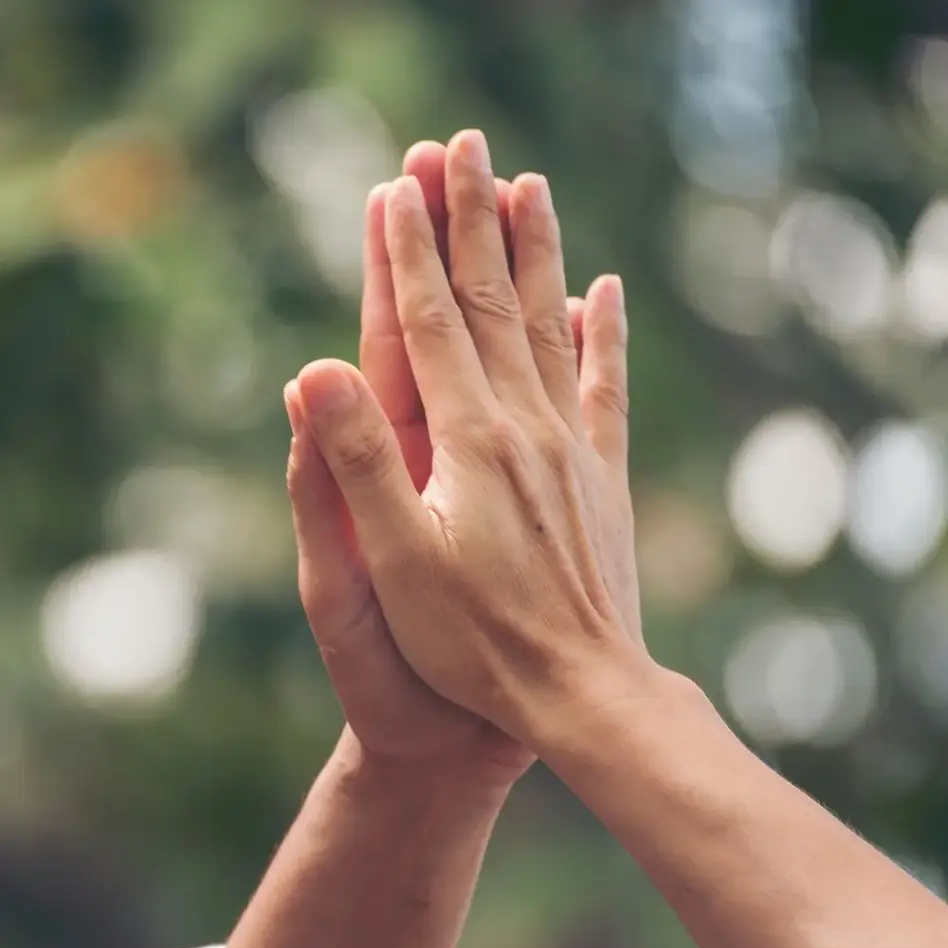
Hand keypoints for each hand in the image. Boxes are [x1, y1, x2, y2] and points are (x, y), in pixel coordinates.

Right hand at [293, 130, 644, 740]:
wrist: (582, 691)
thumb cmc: (474, 642)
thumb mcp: (392, 564)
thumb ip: (355, 464)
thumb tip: (311, 371)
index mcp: (466, 442)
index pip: (430, 323)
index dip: (409, 252)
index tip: (397, 185)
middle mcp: (524, 427)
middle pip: (494, 302)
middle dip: (473, 221)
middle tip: (463, 147)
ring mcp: (572, 447)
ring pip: (552, 326)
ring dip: (537, 253)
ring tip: (531, 186)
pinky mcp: (603, 475)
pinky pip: (607, 387)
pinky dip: (606, 335)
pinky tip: (607, 293)